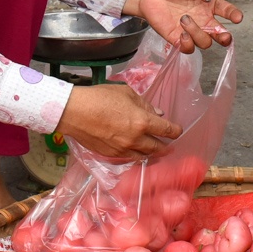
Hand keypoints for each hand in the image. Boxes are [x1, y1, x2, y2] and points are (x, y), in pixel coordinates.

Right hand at [56, 83, 179, 159]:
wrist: (74, 112)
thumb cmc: (100, 97)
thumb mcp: (126, 93)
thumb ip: (144, 104)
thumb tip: (157, 114)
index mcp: (142, 122)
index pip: (167, 130)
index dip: (175, 131)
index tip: (178, 130)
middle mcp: (136, 140)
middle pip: (158, 147)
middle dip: (166, 146)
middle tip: (169, 145)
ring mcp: (123, 150)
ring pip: (144, 156)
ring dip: (151, 153)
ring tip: (155, 150)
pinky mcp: (111, 155)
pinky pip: (129, 158)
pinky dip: (136, 155)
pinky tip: (136, 151)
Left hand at [124, 0, 242, 53]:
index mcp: (210, 4)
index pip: (227, 11)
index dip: (234, 15)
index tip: (237, 17)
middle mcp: (204, 19)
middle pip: (221, 35)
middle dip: (225, 37)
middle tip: (223, 35)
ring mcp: (192, 30)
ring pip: (205, 42)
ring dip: (198, 33)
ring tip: (184, 18)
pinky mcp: (178, 38)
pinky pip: (189, 49)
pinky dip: (188, 44)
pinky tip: (181, 33)